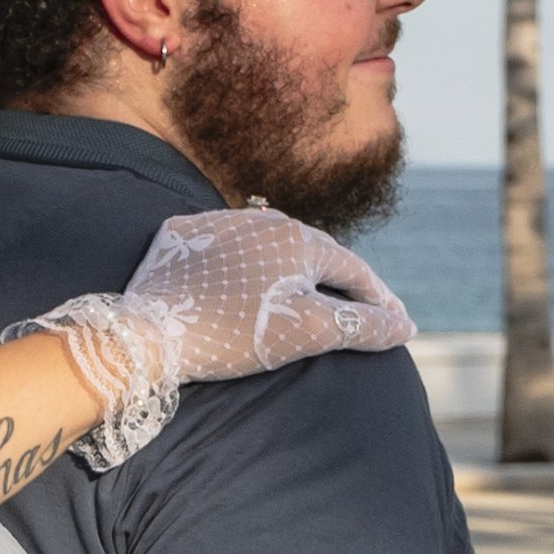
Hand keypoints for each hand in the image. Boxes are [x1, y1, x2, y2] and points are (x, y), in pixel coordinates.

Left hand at [118, 208, 415, 379]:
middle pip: (315, 253)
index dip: (378, 300)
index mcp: (298, 239)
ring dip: (295, 268)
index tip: (397, 323)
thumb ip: (360, 326)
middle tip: (361, 307)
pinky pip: (229, 245)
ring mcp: (219, 223)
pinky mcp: (184, 236)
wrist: (149, 331)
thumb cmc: (235, 333)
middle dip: (341, 281)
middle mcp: (262, 219)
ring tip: (310, 291)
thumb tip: (404, 326)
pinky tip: (251, 280)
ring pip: (272, 244)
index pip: (353, 271)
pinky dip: (250, 264)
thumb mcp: (306, 332)